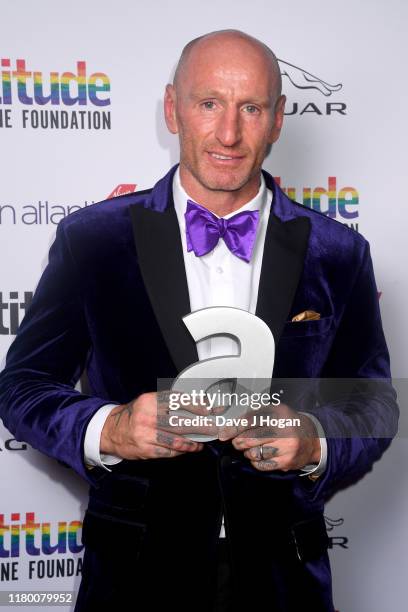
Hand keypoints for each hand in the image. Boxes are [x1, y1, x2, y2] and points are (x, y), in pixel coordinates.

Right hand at [100, 391, 216, 459]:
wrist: (112, 431)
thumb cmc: (135, 414)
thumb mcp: (148, 401)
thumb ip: (168, 402)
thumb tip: (196, 405)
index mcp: (149, 401)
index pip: (177, 401)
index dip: (195, 406)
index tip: (208, 410)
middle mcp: (147, 417)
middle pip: (180, 422)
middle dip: (201, 426)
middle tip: (214, 428)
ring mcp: (146, 435)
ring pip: (177, 439)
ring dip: (193, 442)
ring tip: (202, 441)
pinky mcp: (146, 450)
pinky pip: (169, 451)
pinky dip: (182, 450)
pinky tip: (189, 448)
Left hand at [219, 403, 320, 471]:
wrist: (311, 438)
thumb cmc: (287, 423)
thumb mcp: (274, 411)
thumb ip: (254, 415)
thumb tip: (232, 425)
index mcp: (278, 414)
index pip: (250, 421)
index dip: (233, 429)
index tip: (223, 434)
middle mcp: (283, 431)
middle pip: (249, 439)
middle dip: (238, 442)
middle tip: (237, 442)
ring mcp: (285, 448)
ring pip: (254, 454)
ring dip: (247, 452)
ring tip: (252, 448)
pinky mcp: (286, 462)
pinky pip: (262, 465)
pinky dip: (256, 462)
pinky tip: (260, 456)